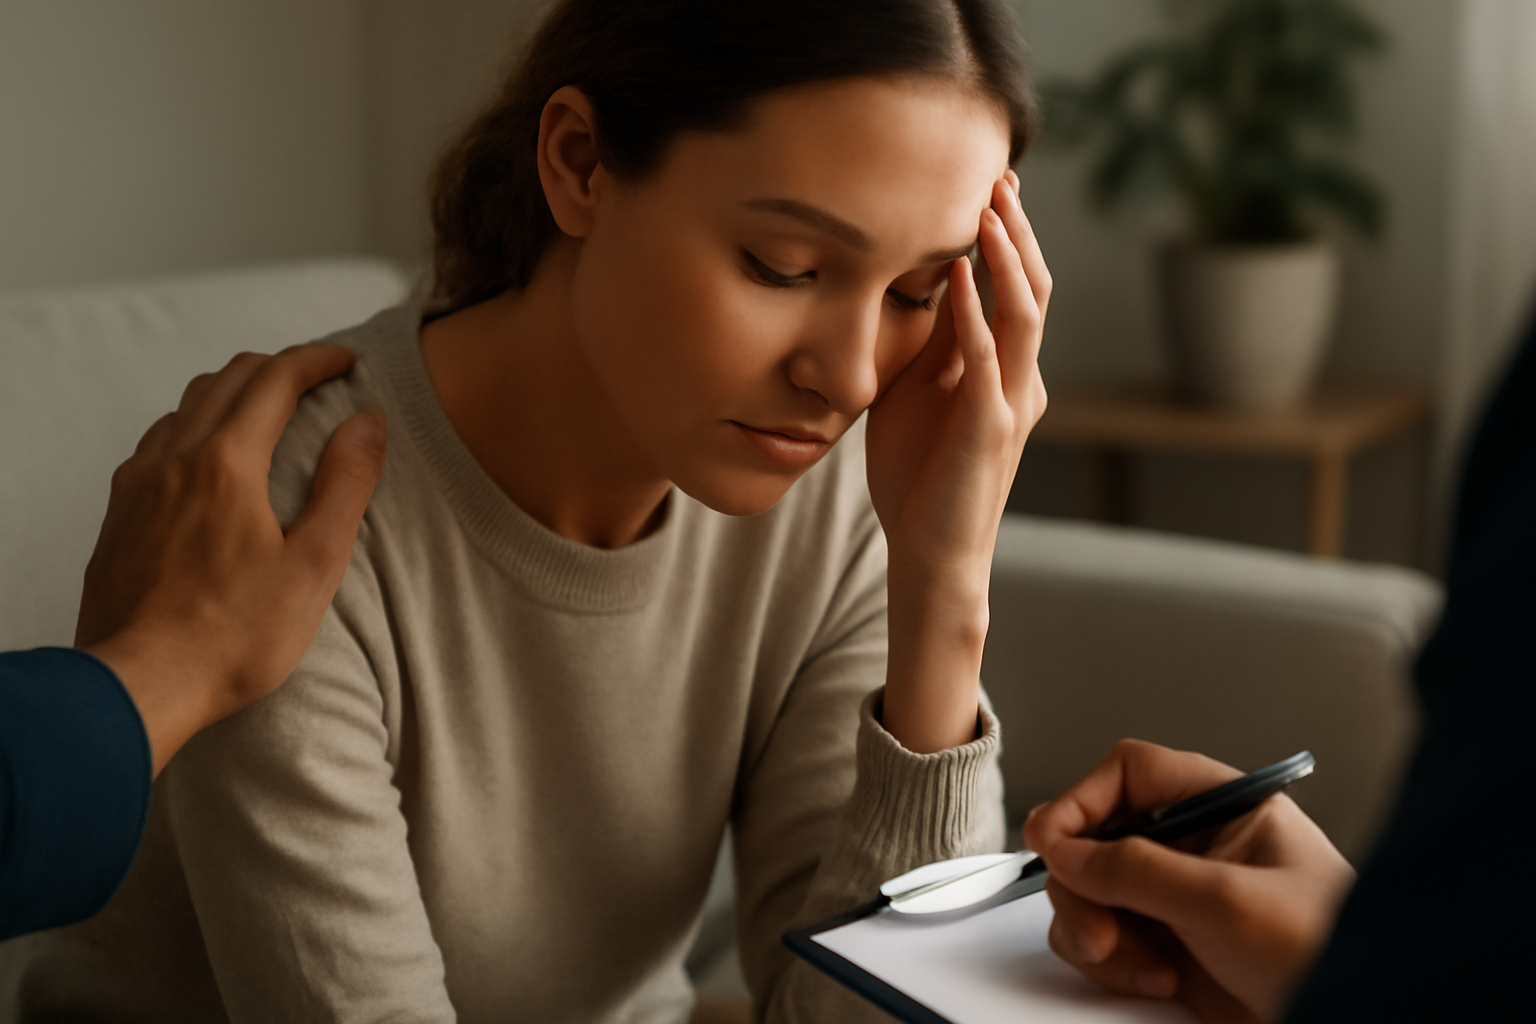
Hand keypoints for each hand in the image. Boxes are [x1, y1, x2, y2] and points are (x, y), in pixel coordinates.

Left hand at [75, 345, 385, 774]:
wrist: (137, 686)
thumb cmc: (232, 637)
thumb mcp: (313, 564)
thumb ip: (344, 485)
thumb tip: (369, 422)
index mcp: (226, 463)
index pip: (275, 379)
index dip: (317, 361)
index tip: (348, 363)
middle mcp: (174, 458)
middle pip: (227, 379)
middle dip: (278, 367)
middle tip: (318, 381)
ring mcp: (138, 483)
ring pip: (187, 405)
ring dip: (234, 392)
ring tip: (270, 413)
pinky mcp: (119, 513)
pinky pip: (159, 441)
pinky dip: (197, 425)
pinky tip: (211, 460)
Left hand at [865, 170, 1050, 751]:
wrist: (929, 553)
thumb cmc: (918, 478)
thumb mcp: (917, 395)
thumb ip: (930, 345)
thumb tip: (921, 288)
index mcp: (1004, 371)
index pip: (1014, 287)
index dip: (1007, 237)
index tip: (987, 185)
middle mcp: (1019, 380)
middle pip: (1032, 287)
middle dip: (1016, 231)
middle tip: (998, 176)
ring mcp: (1010, 405)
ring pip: (1024, 314)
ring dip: (1006, 259)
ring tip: (988, 210)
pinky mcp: (990, 431)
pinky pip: (987, 362)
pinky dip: (976, 315)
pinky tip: (961, 276)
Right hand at [1022, 740, 1355, 1023]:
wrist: (1357, 1016)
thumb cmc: (1327, 950)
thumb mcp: (1224, 900)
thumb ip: (1135, 868)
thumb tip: (1064, 845)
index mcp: (1218, 807)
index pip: (1127, 773)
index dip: (1082, 800)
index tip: (1052, 840)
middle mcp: (1191, 846)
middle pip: (1093, 838)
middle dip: (1083, 886)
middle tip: (1098, 926)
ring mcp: (1175, 898)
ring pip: (1088, 892)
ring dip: (1094, 931)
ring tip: (1134, 960)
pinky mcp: (1167, 946)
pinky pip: (1104, 940)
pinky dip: (1111, 963)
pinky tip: (1155, 977)